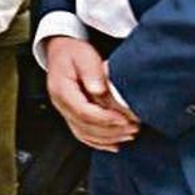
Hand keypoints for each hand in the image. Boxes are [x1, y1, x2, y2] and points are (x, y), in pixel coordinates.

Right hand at [44, 36, 139, 151]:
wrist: (61, 51)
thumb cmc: (74, 52)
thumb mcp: (83, 56)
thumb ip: (91, 72)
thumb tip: (98, 90)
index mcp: (61, 90)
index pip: (83, 111)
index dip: (105, 118)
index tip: (125, 119)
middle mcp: (60, 104)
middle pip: (84, 126)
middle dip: (111, 130)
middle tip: (134, 128)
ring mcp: (64, 111)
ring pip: (84, 133)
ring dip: (108, 138)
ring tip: (130, 135)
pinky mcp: (71, 115)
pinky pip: (83, 134)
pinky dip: (99, 142)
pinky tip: (115, 144)